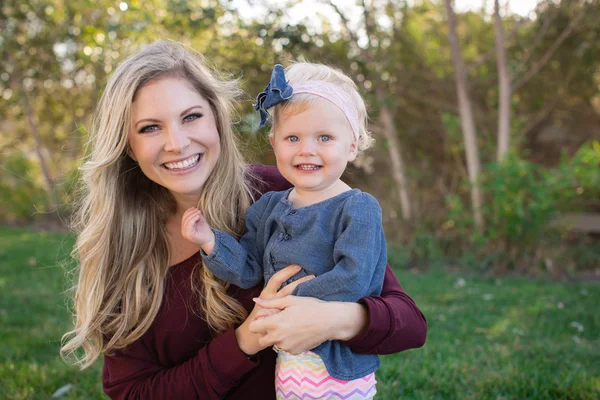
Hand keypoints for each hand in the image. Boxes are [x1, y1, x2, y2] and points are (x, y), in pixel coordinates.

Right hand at [181, 207, 214, 251]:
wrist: (209, 239)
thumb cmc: (205, 230)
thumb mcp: (199, 221)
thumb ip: (195, 215)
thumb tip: (192, 208)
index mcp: (185, 228)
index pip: (184, 218)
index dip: (188, 212)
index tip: (194, 208)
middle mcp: (183, 231)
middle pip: (184, 218)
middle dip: (191, 212)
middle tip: (198, 210)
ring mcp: (185, 234)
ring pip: (186, 221)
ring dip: (193, 215)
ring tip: (199, 212)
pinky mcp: (188, 235)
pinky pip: (189, 224)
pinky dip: (193, 218)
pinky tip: (198, 216)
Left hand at [249, 296, 367, 354]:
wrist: (329, 321)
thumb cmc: (310, 307)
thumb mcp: (289, 300)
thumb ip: (270, 303)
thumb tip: (255, 301)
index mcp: (274, 323)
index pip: (253, 328)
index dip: (257, 323)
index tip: (266, 319)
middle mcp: (278, 338)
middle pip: (261, 340)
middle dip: (265, 333)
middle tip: (277, 324)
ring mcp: (286, 347)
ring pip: (274, 345)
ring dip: (277, 338)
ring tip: (291, 327)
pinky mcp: (295, 352)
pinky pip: (285, 348)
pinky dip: (288, 342)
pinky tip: (298, 333)